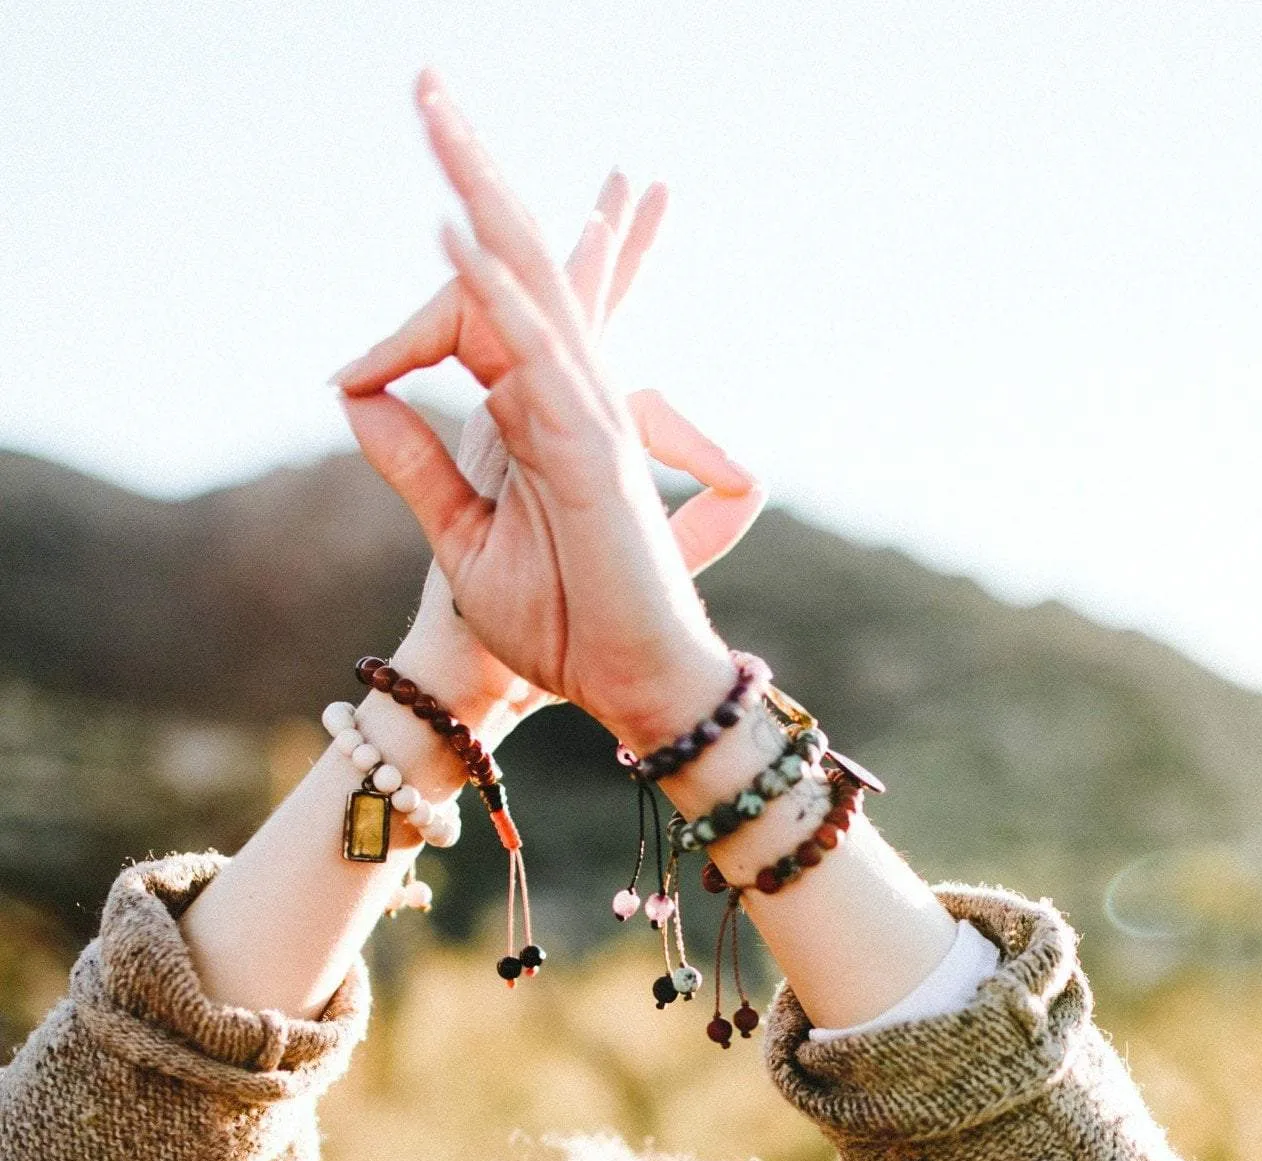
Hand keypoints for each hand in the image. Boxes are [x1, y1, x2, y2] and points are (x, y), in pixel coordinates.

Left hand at [335, 70, 764, 749]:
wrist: (624, 689)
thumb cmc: (559, 626)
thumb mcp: (460, 536)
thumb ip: (412, 460)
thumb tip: (350, 388)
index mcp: (540, 410)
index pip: (473, 314)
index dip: (404, 322)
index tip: (351, 377)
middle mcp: (569, 393)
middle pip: (518, 256)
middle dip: (473, 166)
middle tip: (430, 82)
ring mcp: (585, 415)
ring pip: (530, 281)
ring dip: (480, 192)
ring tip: (436, 114)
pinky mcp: (590, 453)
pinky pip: (535, 356)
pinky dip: (494, 295)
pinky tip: (452, 236)